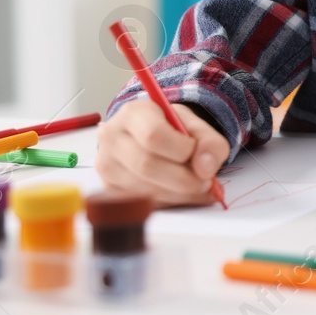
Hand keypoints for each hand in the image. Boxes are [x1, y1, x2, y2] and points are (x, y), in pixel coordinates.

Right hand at [96, 101, 228, 206]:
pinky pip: (140, 201)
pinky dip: (169, 201)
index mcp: (133, 113)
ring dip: (179, 194)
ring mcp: (106, 165)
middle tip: (206, 182)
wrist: (149, 137)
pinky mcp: (110, 188)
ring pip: (143, 188)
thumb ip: (209, 141)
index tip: (198, 154)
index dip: (182, 150)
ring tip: (199, 188)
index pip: (154, 136)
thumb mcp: (194, 124)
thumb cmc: (171, 128)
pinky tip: (183, 195)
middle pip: (147, 165)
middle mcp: (112, 137)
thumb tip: (207, 168)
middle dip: (184, 179)